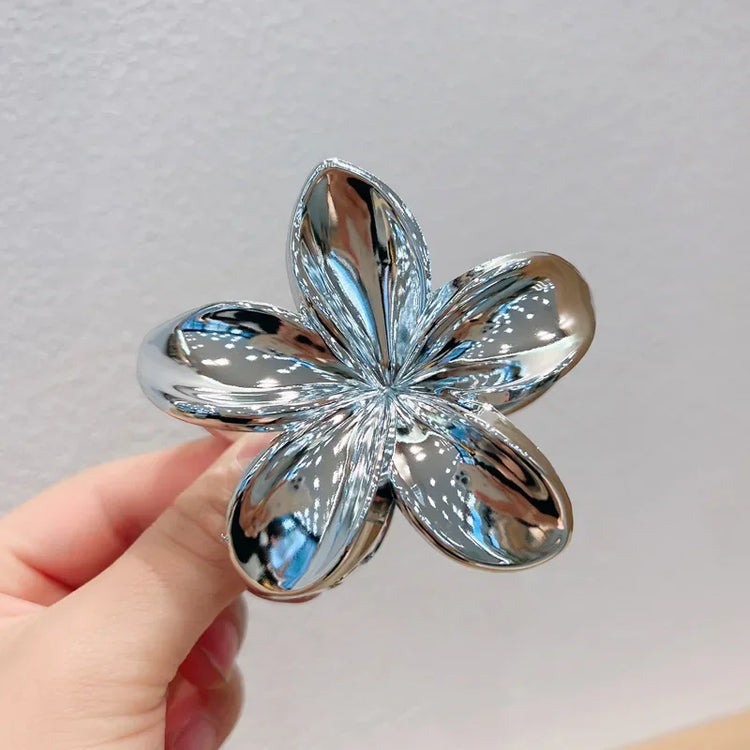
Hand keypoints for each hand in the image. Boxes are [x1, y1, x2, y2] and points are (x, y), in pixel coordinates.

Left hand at [0, 435, 262, 748]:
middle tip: (259, 585)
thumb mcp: (98, 663)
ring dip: (209, 655)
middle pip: (166, 548)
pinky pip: (197, 671)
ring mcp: (89, 668)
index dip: (205, 475)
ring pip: (193, 612)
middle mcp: (39, 616)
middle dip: (212, 582)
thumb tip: (257, 461)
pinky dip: (206, 701)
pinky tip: (180, 741)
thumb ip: (183, 553)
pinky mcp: (130, 713)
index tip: (284, 463)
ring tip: (182, 706)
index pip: (123, 488)